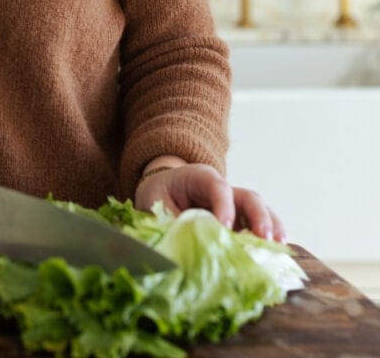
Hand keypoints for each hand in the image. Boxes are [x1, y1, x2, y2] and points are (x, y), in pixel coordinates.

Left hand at [134, 163, 286, 242]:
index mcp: (200, 177)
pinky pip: (259, 226)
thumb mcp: (154, 201)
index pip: (217, 186)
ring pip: (260, 210)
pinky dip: (268, 239)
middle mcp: (223, 190)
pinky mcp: (239, 223)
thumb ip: (167, 219)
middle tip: (263, 237)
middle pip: (248, 196)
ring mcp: (234, 206)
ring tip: (278, 247)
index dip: (224, 205)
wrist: (163, 190)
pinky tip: (275, 255)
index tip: (224, 227)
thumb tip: (180, 243)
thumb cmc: (159, 193)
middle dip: (258, 216)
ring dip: (271, 227)